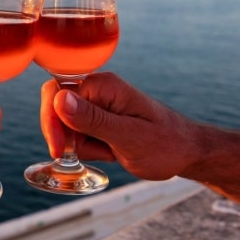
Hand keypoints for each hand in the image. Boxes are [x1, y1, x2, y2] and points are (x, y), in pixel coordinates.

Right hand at [40, 72, 201, 181]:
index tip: (60, 149)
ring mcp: (98, 104)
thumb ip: (92, 119)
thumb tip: (58, 99)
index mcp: (103, 85)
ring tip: (111, 153)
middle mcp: (97, 89)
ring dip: (79, 145)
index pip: (55, 92)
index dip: (51, 120)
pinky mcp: (99, 119)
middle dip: (64, 135)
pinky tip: (110, 153)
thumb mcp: (128, 136)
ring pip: (64, 124)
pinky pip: (77, 134)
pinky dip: (87, 149)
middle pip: (55, 106)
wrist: (187, 154)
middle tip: (87, 155)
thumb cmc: (166, 145)